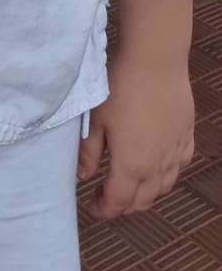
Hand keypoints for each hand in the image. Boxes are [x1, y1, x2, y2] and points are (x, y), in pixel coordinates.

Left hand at [77, 54, 193, 218]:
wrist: (155, 60)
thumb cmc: (120, 87)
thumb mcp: (95, 119)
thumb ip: (89, 152)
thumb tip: (83, 175)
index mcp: (131, 165)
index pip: (118, 203)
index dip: (103, 210)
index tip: (92, 207)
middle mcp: (157, 166)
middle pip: (143, 201)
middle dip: (124, 206)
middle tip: (108, 198)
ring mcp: (175, 152)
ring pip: (164, 188)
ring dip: (146, 194)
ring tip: (131, 186)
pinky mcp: (186, 136)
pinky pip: (179, 166)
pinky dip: (167, 174)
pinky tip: (158, 165)